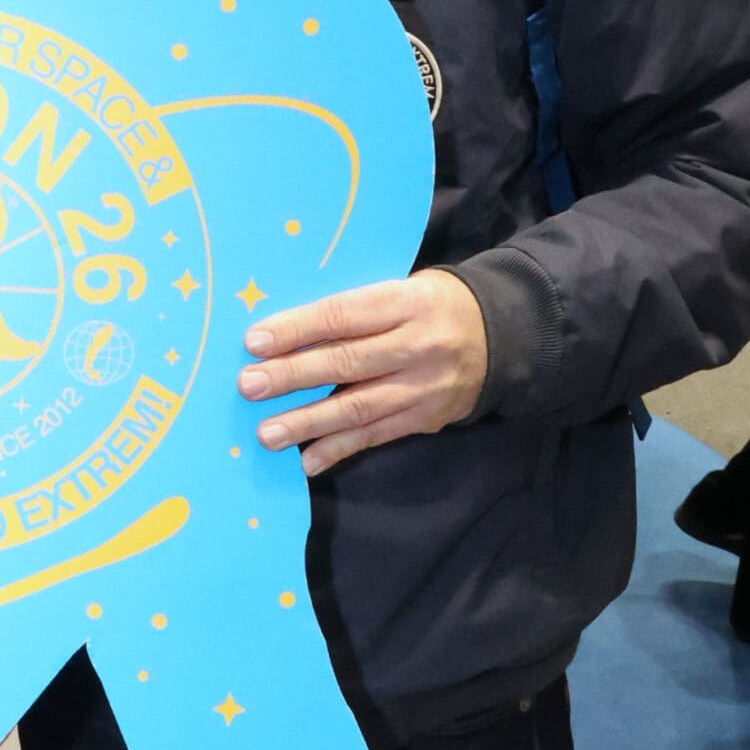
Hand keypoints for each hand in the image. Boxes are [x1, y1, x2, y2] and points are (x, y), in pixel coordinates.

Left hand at [237, 271, 489, 474]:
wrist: (500, 337)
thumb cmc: (429, 305)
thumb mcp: (400, 288)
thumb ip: (354, 309)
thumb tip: (283, 332)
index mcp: (404, 302)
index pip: (342, 316)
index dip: (297, 329)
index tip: (254, 342)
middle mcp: (416, 345)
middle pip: (346, 363)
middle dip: (293, 377)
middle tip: (249, 387)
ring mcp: (422, 387)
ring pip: (358, 408)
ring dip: (308, 423)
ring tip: (267, 433)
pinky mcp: (425, 419)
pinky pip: (375, 436)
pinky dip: (338, 449)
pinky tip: (306, 460)